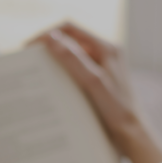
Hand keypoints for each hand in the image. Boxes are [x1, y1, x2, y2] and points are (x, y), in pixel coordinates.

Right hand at [34, 22, 161, 162]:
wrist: (132, 133)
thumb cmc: (118, 109)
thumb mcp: (93, 82)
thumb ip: (73, 59)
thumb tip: (51, 39)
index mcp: (107, 47)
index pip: (71, 29)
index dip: (48, 34)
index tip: (30, 46)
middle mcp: (105, 53)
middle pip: (70, 40)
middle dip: (49, 46)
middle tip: (29, 59)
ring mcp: (102, 66)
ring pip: (72, 55)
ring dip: (54, 60)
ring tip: (37, 70)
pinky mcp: (98, 79)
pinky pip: (76, 69)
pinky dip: (62, 73)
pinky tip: (51, 83)